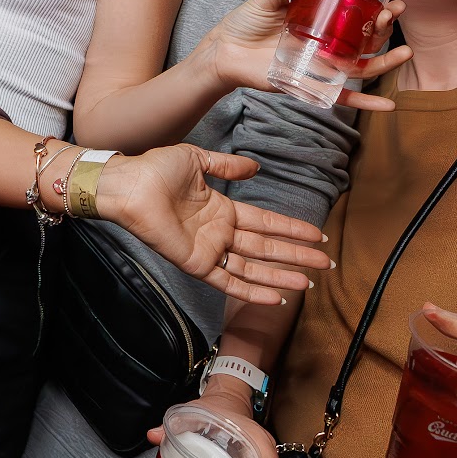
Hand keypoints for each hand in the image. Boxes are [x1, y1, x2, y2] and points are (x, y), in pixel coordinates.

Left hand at [94, 144, 329, 305]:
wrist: (131, 184)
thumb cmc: (156, 169)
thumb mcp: (197, 160)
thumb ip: (227, 166)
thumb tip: (255, 166)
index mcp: (222, 209)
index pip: (266, 222)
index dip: (291, 229)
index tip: (317, 234)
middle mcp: (220, 232)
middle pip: (268, 247)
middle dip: (297, 255)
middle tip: (326, 262)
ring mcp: (210, 250)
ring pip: (254, 267)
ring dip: (282, 275)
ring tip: (309, 282)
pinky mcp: (197, 264)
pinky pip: (228, 281)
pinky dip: (252, 291)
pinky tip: (276, 297)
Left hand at [192, 0, 409, 112]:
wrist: (224, 50)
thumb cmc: (244, 23)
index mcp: (319, 22)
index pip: (355, 17)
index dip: (377, 11)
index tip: (393, 1)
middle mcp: (325, 44)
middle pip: (364, 41)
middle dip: (384, 30)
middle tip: (394, 16)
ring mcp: (321, 66)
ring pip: (361, 68)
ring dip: (385, 62)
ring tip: (405, 53)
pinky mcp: (312, 85)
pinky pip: (342, 97)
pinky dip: (366, 103)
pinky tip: (389, 106)